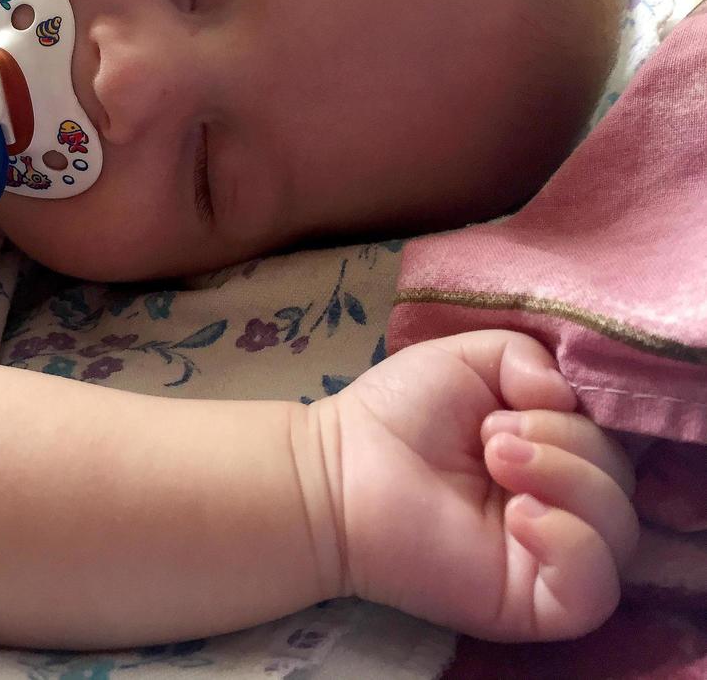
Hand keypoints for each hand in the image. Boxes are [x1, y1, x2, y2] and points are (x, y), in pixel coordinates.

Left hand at [318, 330, 637, 640]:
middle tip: (492, 437)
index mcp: (552, 453)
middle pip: (620, 480)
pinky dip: (570, 543)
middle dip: (565, 442)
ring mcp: (548, 558)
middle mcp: (560, 507)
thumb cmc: (398, 413)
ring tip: (496, 459)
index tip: (517, 400)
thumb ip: (530, 357)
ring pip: (618, 530)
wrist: (340, 471)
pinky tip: (519, 515)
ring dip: (566, 479)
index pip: (613, 439)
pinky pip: (595, 588)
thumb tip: (570, 396)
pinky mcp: (534, 604)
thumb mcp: (469, 358)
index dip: (582, 413)